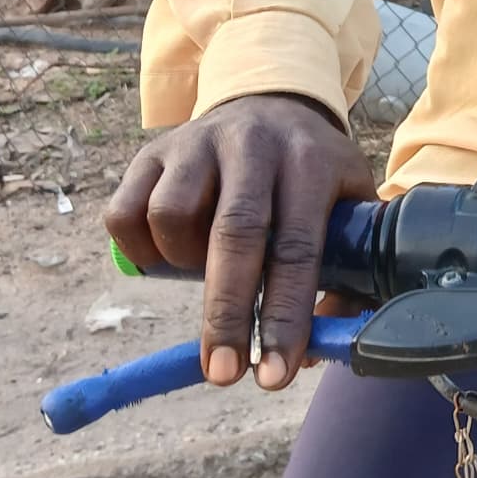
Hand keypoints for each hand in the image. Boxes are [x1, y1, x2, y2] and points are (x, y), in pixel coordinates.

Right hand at [104, 94, 376, 389]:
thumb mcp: (350, 204)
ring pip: (171, 216)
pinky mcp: (151, 150)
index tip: (274, 376)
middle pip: (234, 234)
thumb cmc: (313, 173)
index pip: (297, 247)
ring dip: (182, 264)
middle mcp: (253, 146)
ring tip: (203, 269)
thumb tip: (321, 353)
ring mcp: (197, 142)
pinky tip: (168, 254)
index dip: (285, 316)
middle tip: (222, 374)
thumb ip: (351, 274)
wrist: (270, 102)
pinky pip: (125, 212)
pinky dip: (140, 248)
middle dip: (226, 314)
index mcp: (310, 163)